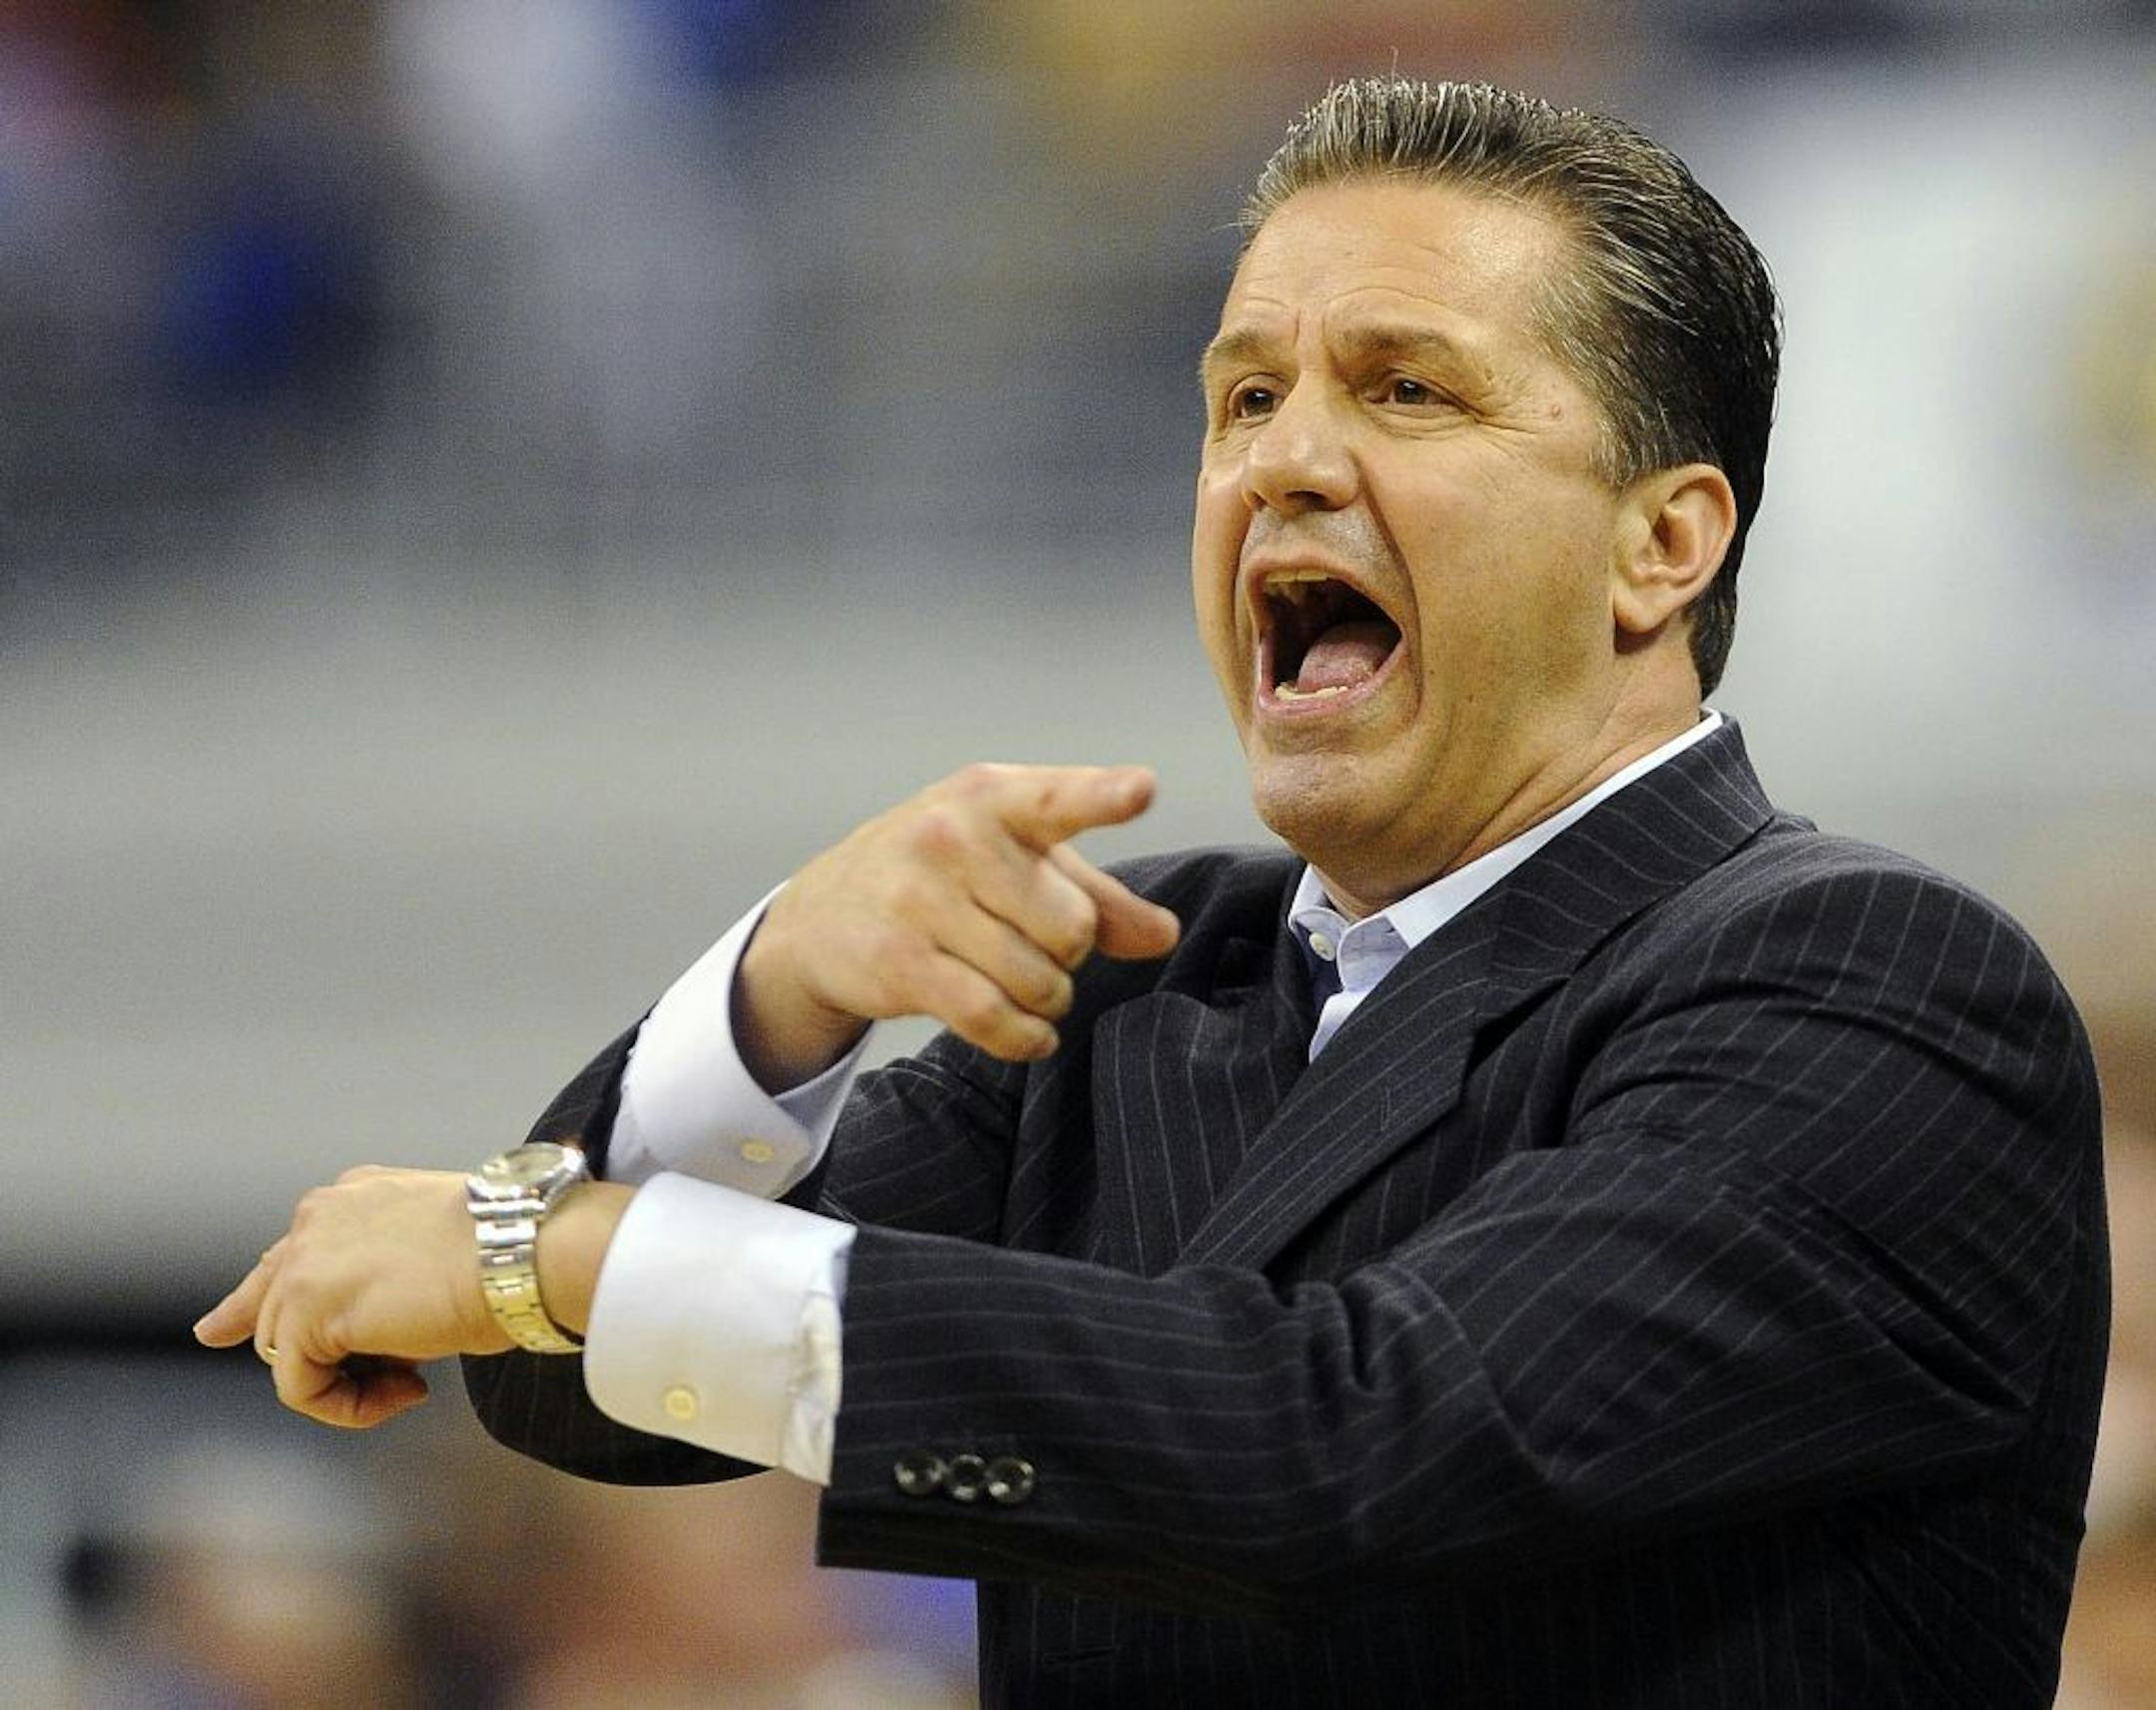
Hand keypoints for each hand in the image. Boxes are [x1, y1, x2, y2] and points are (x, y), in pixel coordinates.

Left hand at [193, 1166, 508, 1428]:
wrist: (525, 1249)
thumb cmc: (513, 1252)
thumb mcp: (437, 1252)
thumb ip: (384, 1277)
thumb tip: (371, 1338)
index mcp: (351, 1197)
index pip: (286, 1257)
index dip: (253, 1302)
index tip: (217, 1332)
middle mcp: (317, 1218)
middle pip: (274, 1313)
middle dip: (319, 1359)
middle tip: (395, 1383)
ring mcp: (304, 1262)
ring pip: (287, 1355)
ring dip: (350, 1383)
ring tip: (417, 1380)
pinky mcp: (304, 1311)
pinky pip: (300, 1389)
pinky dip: (349, 1407)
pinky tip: (408, 1391)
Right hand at [739, 763, 1181, 1084]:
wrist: (823, 914)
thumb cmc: (942, 874)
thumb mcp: (1017, 861)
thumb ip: (1098, 896)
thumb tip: (1164, 935)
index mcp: (992, 797)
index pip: (1057, 797)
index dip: (1103, 796)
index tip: (1141, 790)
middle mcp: (952, 836)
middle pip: (1071, 925)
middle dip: (1070, 952)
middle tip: (1038, 945)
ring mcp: (919, 897)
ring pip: (1037, 978)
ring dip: (1048, 998)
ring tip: (1029, 987)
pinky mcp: (899, 960)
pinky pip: (992, 1017)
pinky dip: (1024, 1037)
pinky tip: (1030, 1034)